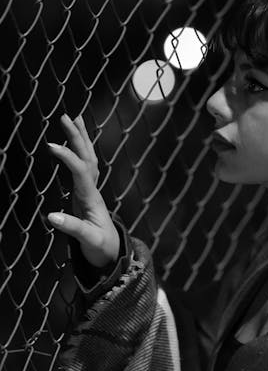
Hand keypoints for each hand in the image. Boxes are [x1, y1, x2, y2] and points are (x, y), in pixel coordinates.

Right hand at [47, 114, 119, 267]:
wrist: (113, 254)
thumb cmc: (102, 247)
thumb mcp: (89, 240)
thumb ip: (72, 228)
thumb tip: (50, 216)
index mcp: (91, 198)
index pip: (80, 171)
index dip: (67, 157)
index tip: (51, 145)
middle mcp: (93, 190)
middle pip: (87, 157)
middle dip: (77, 137)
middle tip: (66, 117)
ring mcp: (91, 190)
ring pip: (88, 159)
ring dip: (81, 139)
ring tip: (74, 119)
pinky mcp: (87, 194)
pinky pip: (85, 166)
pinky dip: (80, 152)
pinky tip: (75, 144)